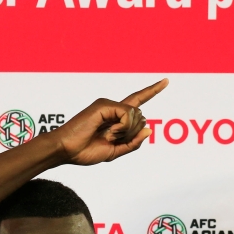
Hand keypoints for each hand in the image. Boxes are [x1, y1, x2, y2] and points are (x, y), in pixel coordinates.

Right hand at [53, 79, 168, 165]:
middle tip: (112, 140)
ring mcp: (108, 105)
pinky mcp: (104, 105)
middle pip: (141, 117)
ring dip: (126, 132)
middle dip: (133, 133)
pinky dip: (122, 127)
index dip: (152, 91)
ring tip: (106, 136)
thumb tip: (149, 129)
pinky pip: (127, 114)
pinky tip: (107, 132)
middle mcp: (113, 107)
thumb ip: (132, 143)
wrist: (67, 151)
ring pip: (136, 115)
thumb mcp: (115, 152)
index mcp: (115, 117)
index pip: (137, 101)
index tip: (166, 81)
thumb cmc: (85, 151)